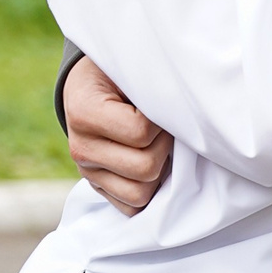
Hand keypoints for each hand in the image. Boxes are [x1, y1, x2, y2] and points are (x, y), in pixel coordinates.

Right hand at [64, 55, 170, 215]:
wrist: (93, 82)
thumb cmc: (121, 70)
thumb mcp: (134, 65)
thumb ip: (155, 84)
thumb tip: (190, 108)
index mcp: (84, 112)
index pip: (142, 132)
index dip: (163, 119)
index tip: (163, 103)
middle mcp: (81, 147)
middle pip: (145, 168)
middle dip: (165, 147)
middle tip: (166, 127)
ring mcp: (87, 172)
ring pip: (140, 193)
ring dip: (160, 170)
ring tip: (159, 144)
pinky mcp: (98, 187)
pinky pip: (131, 207)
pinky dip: (149, 190)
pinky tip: (154, 164)